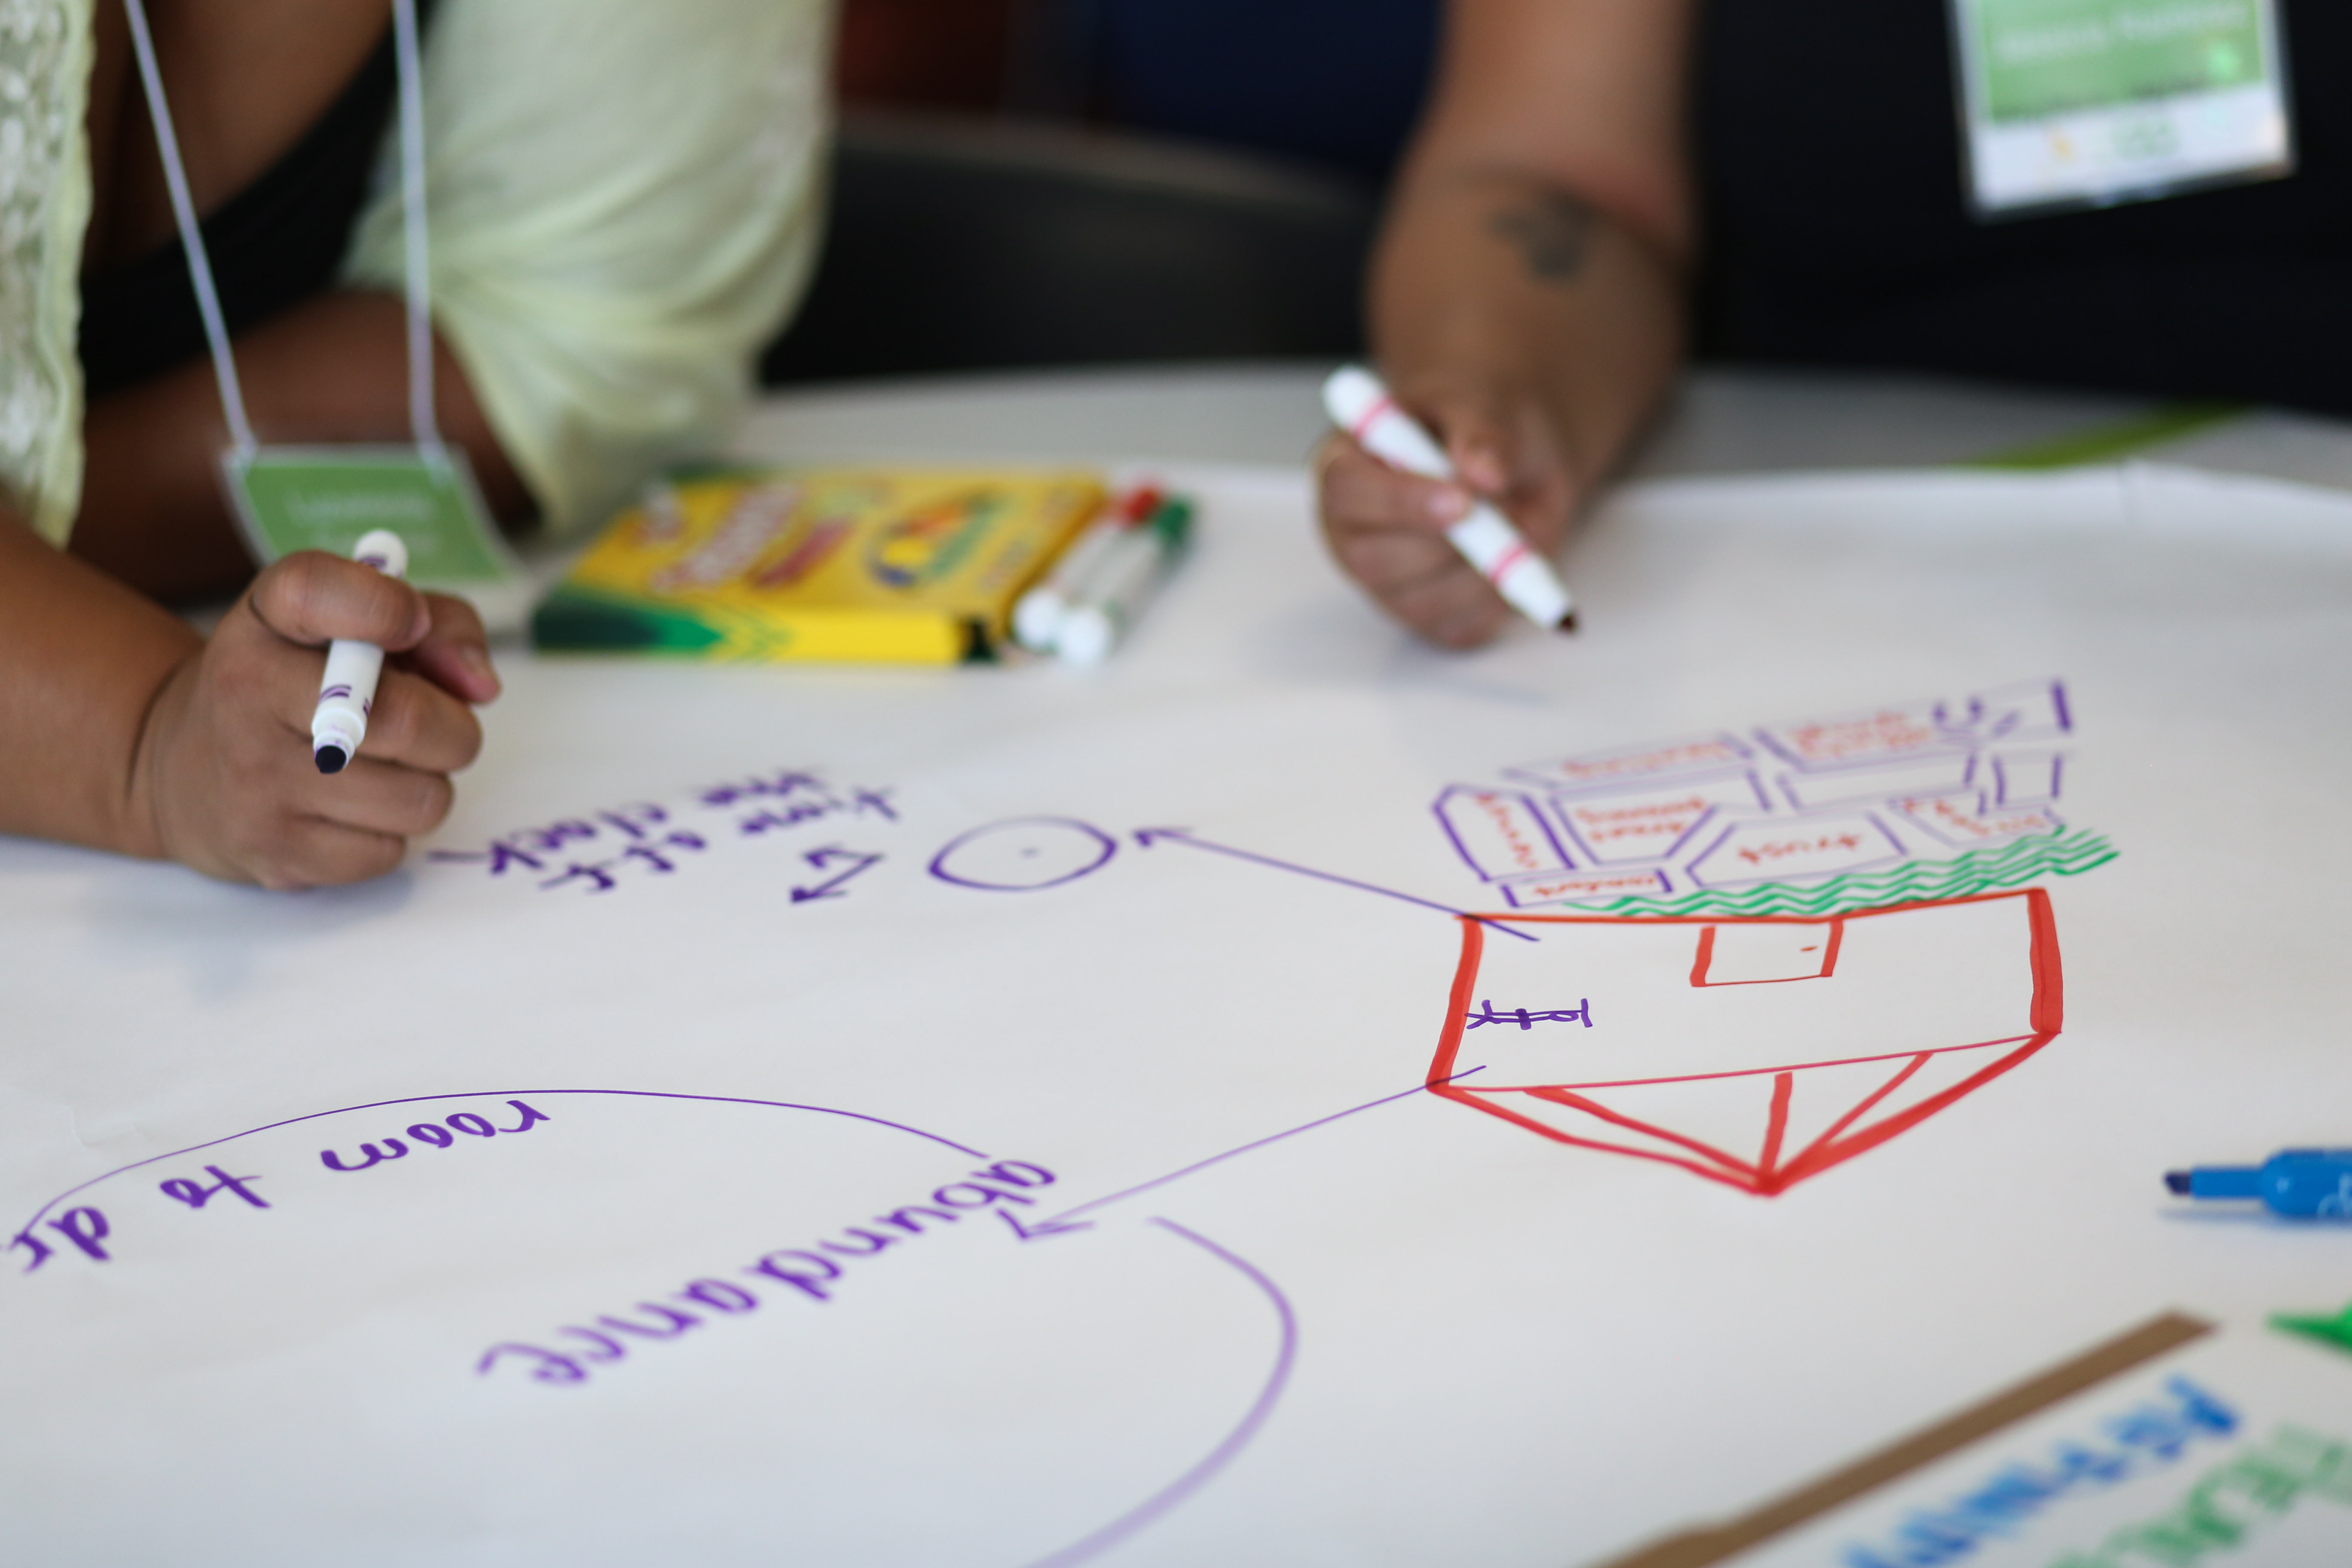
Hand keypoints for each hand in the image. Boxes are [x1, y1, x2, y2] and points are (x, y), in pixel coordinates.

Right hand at [133, 551, 500, 888]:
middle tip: (435, 726)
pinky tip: (353, 809)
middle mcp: (245, 695)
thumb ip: (440, 625)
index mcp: (264, 622)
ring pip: (417, 798)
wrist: (183, 771)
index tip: (413, 625)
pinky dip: (391, 832)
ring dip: (427, 784)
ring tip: (389, 767)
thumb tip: (479, 686)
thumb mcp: (359, 626)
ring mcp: (254, 783)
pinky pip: (389, 851)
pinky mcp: (274, 854)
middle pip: (406, 721)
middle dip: (452, 728)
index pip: (316, 590)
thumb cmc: (303, 685)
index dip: (384, 606)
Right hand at [1316, 374, 1577, 648]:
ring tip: (1518, 522)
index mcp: (1345, 468)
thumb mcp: (1484, 406)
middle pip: (1372, 560)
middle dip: (1446, 545)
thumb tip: (1485, 474)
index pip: (1347, 492)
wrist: (1512, 458)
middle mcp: (1353, 533)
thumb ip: (1483, 432)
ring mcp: (1385, 584)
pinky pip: (1459, 628)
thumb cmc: (1478, 428)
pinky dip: (1499, 601)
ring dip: (1481, 572)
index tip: (1462, 500)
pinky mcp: (1426, 618)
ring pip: (1419, 603)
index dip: (1401, 501)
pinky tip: (1515, 558)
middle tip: (1502, 518)